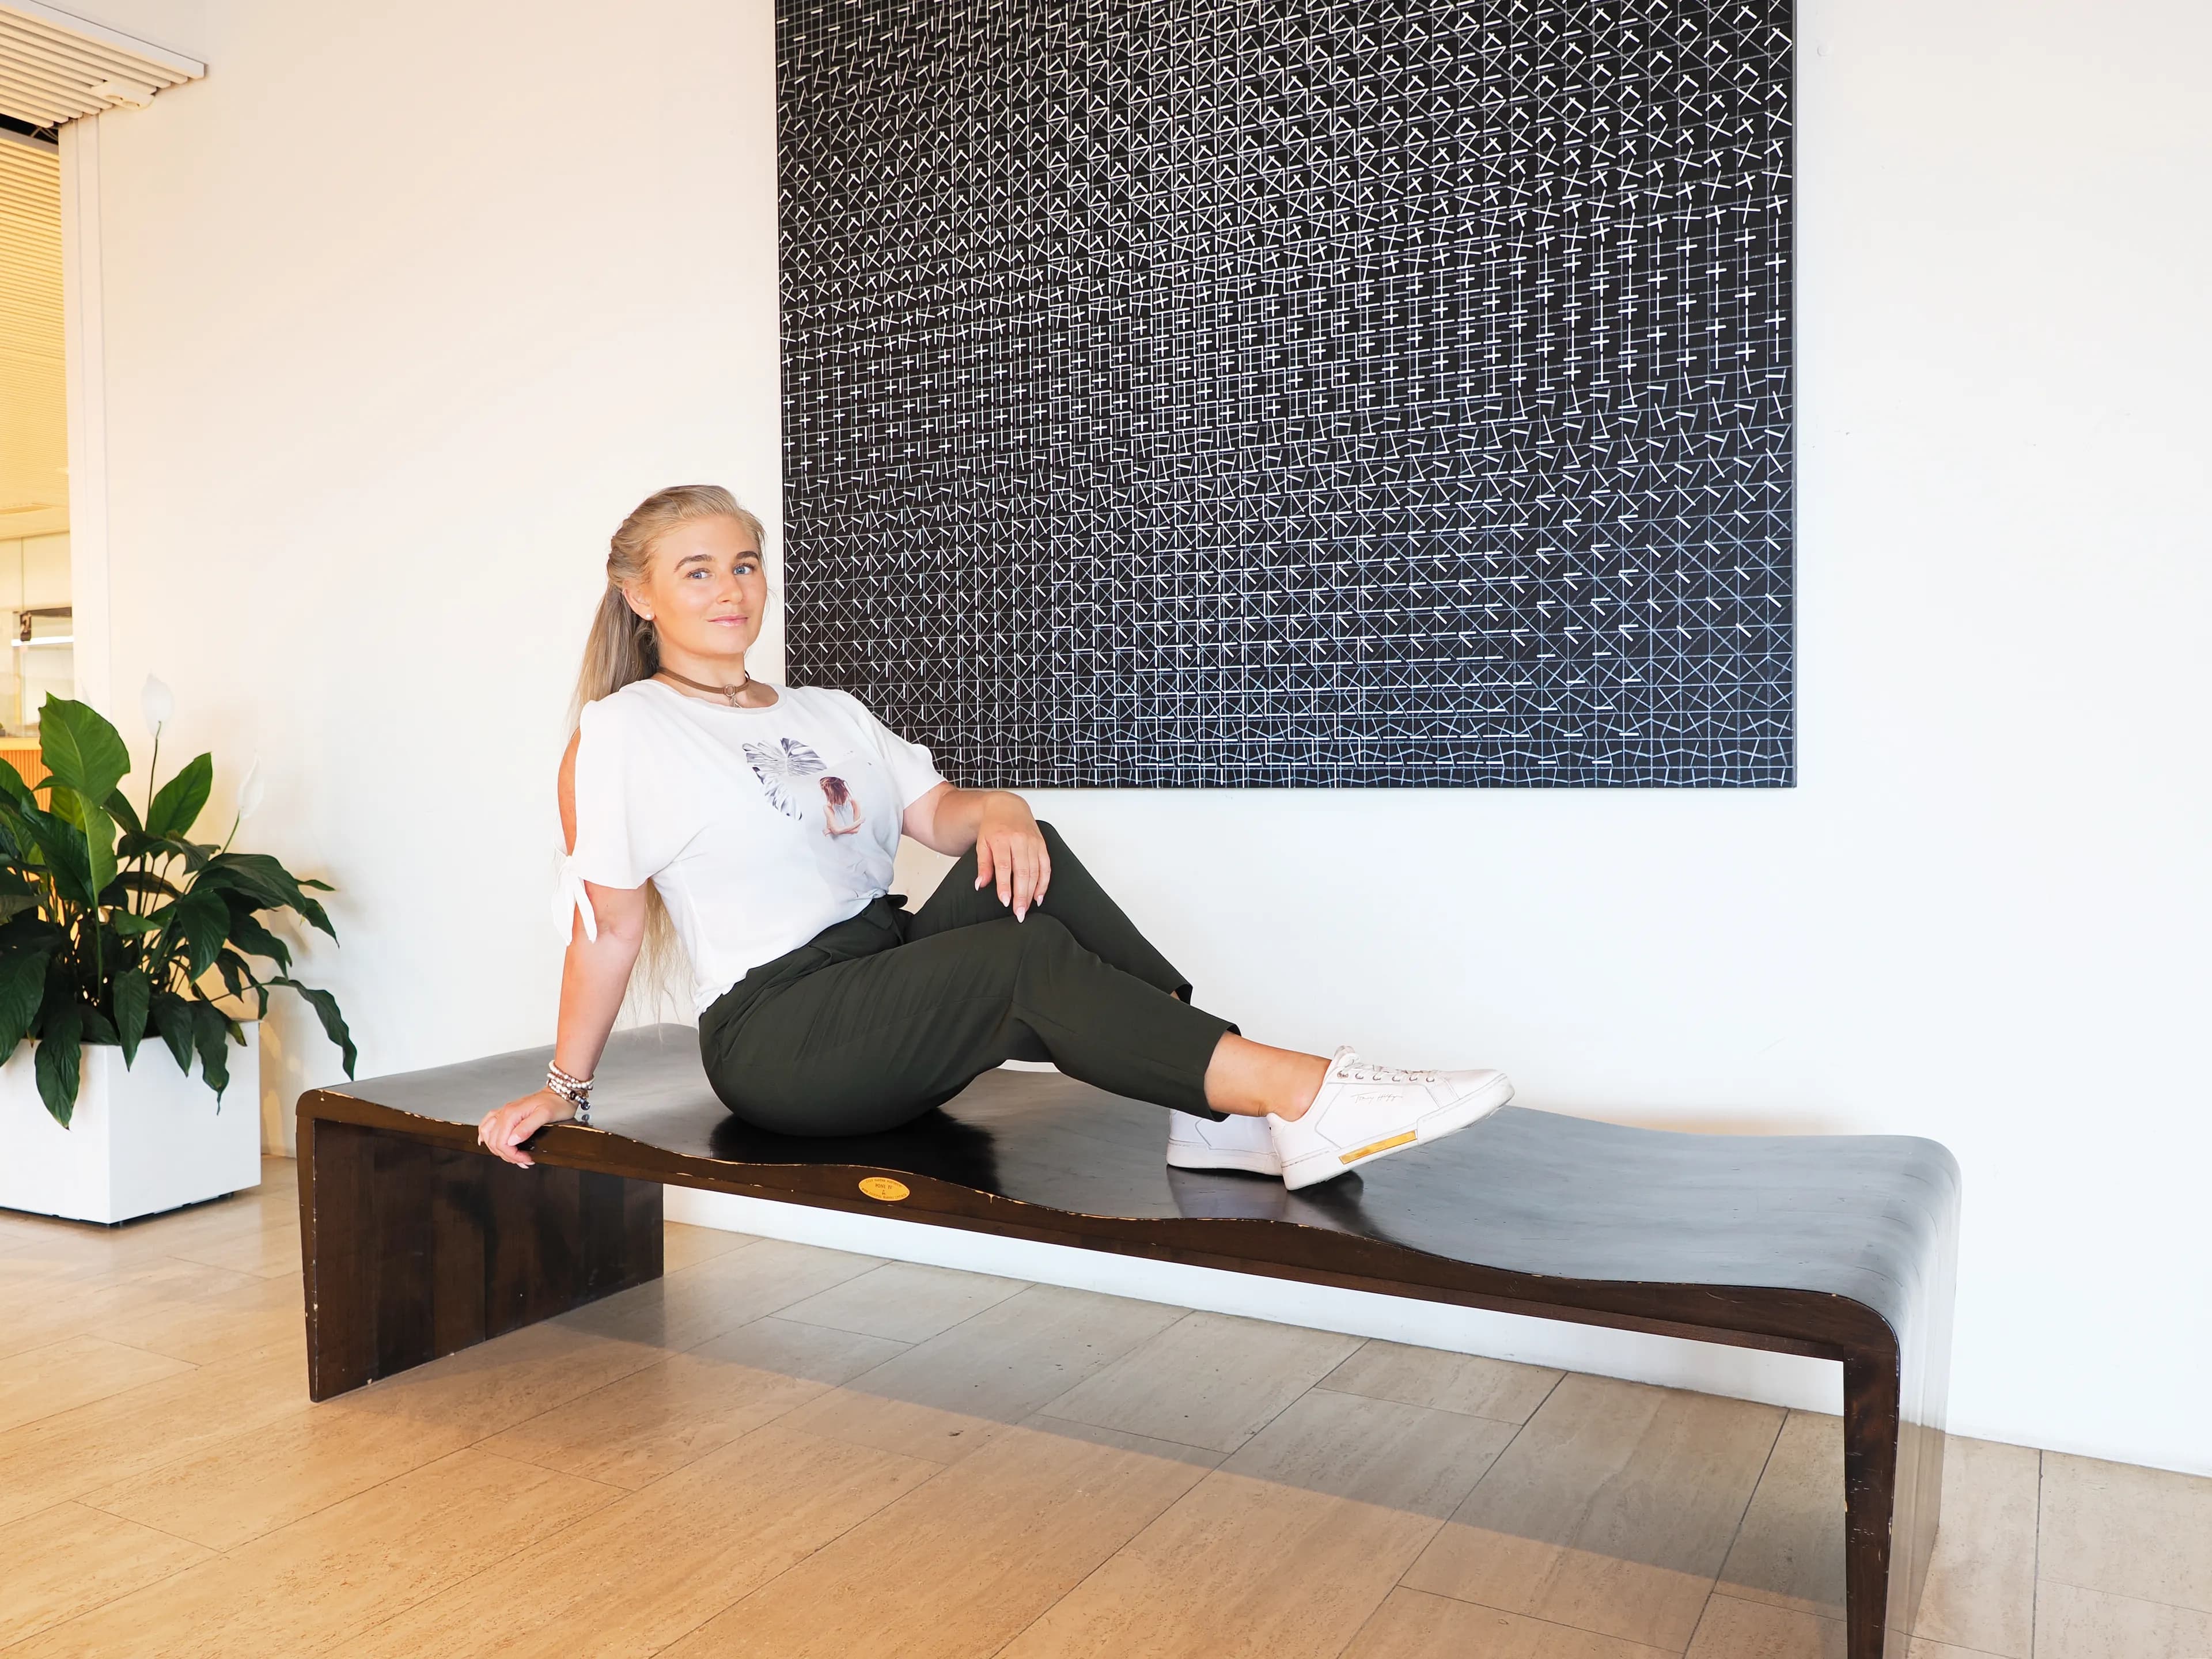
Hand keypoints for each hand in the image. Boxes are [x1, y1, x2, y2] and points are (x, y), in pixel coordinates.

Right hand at [476, 1088, 568, 1167]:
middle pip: (494, 1141)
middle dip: (508, 1155)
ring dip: (497, 1149)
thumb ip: (527, 1128)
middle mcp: (505, 1112)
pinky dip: (485, 1135)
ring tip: (512, 1156)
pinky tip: (486, 1141)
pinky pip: (488, 1124)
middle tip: (523, 1160)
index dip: (513, 1155)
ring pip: (488, 1134)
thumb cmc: (556, 1103)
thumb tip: (512, 1141)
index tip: (526, 1159)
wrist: (560, 1092)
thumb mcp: (545, 1115)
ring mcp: (505, 1112)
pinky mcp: (507, 1113)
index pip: (502, 1142)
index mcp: (512, 1114)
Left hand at [972, 796, 1050, 919]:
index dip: (1005, 885)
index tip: (1005, 901)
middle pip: (1023, 872)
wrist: (1007, 807)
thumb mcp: (982, 843)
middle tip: (1019, 913)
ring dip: (1031, 893)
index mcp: (1001, 839)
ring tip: (1026, 908)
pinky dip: (1044, 883)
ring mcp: (1033, 842)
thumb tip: (980, 884)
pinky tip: (1039, 897)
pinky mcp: (1042, 845)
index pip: (1004, 866)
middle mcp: (1019, 840)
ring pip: (1035, 872)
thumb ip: (983, 865)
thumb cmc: (993, 827)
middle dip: (1021, 895)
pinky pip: (1046, 867)